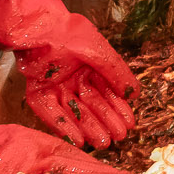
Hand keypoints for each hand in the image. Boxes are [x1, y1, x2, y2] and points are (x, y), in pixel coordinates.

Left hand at [15, 12, 136, 150]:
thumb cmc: (71, 35)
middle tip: (118, 138)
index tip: (129, 124)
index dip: (119, 109)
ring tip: (102, 143)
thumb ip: (117, 73)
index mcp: (91, 68)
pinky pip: (53, 114)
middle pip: (92, 106)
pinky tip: (78, 141)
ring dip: (88, 128)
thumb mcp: (101, 54)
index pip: (108, 93)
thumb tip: (135, 94)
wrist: (38, 29)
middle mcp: (74, 80)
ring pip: (75, 113)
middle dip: (106, 122)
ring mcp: (56, 88)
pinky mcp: (38, 95)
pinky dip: (65, 128)